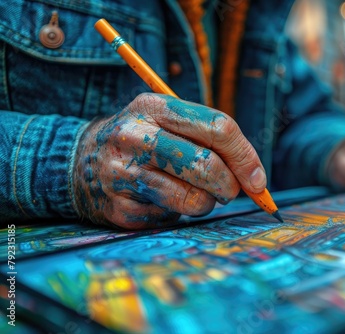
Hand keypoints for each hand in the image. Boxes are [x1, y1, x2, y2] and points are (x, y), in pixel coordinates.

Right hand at [73, 94, 266, 228]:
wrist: (80, 162)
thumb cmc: (142, 140)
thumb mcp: (166, 121)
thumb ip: (209, 139)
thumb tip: (255, 178)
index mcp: (154, 107)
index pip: (218, 128)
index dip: (246, 157)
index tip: (257, 179)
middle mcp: (135, 137)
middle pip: (208, 165)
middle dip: (230, 185)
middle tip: (229, 190)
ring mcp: (124, 174)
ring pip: (194, 200)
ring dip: (207, 203)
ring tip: (194, 193)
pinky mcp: (121, 209)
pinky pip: (172, 218)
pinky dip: (179, 213)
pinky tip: (162, 199)